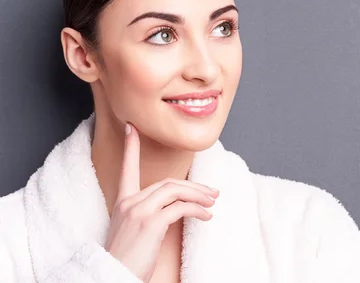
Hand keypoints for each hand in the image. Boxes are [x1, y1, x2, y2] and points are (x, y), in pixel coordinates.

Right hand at [103, 122, 218, 282]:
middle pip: (167, 183)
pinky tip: (206, 216)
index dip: (131, 148)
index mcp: (122, 202)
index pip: (128, 169)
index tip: (132, 128)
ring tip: (212, 203)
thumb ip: (147, 214)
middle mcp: (129, 202)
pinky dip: (198, 210)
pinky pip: (181, 208)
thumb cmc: (125, 258)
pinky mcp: (150, 223)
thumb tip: (174, 208)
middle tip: (212, 193)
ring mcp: (139, 211)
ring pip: (175, 191)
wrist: (111, 276)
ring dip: (198, 195)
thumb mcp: (133, 231)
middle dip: (193, 186)